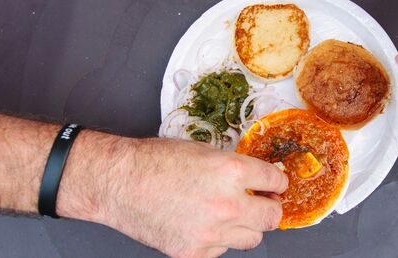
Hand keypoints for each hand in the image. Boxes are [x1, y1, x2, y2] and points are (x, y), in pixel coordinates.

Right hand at [102, 138, 287, 256]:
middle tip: (262, 202)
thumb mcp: (204, 151)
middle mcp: (228, 205)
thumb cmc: (155, 161)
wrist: (119, 182)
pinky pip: (222, 249)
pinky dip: (218, 239)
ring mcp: (212, 233)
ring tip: (230, 214)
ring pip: (252, 238)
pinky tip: (203, 224)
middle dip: (270, 207)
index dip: (277, 182)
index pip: (276, 182)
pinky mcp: (195, 252)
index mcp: (232, 172)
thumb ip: (235, 168)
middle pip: (273, 217)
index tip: (275, 185)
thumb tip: (257, 179)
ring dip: (246, 226)